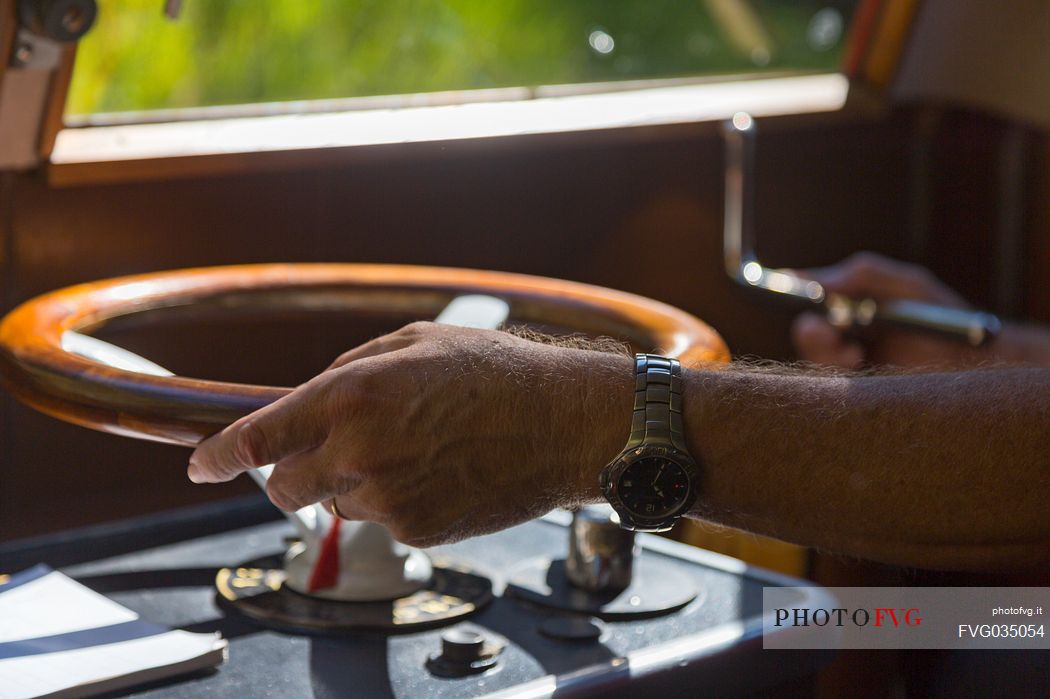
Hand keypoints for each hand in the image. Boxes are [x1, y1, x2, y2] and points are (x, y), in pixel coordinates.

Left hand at [187, 322, 631, 545]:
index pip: (259, 437)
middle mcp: (359, 450)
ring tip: (413, 452)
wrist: (563, 421)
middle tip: (320, 458)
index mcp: (352, 394)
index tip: (200, 466)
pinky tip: (439, 472)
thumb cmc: (494, 372)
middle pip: (284, 488)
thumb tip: (306, 398)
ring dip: (353, 483)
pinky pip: (383, 520)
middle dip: (289, 476)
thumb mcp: (414, 342)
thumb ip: (348, 369)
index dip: (219, 455)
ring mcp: (387, 497)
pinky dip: (396, 501)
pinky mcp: (417, 528)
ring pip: (337, 504)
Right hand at [791, 252, 992, 369]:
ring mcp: (849, 361)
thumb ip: (866, 273)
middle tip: (830, 333)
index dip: (788, 292)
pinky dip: (838, 377)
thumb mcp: (909, 285)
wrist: (977, 359)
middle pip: (805, 333)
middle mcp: (843, 331)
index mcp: (848, 301)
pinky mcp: (858, 389)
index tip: (787, 292)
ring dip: (827, 357)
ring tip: (855, 356)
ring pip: (814, 361)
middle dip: (811, 334)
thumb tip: (821, 281)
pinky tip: (860, 368)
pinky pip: (832, 386)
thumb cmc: (943, 316)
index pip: (805, 295)